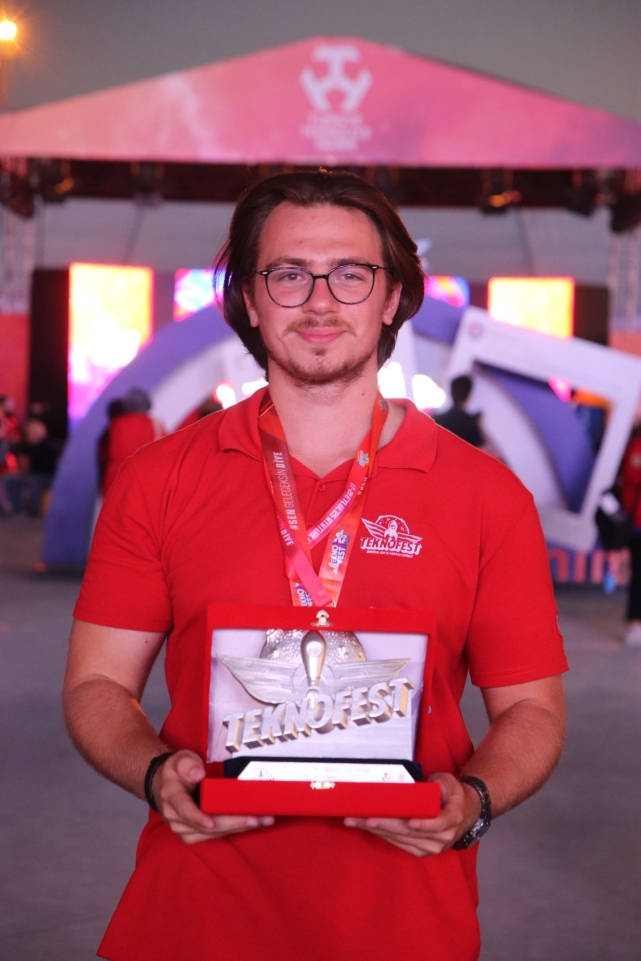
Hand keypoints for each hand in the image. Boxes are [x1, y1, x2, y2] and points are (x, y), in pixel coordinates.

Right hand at [152, 749, 273, 844]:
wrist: (165, 785)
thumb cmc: (176, 771)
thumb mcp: (179, 759)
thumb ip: (187, 764)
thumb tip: (198, 774)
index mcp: (172, 796)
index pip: (184, 809)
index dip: (198, 817)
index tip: (211, 822)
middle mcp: (176, 817)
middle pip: (205, 825)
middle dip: (232, 823)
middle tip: (255, 819)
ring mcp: (184, 829)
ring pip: (212, 833)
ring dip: (237, 828)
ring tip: (261, 820)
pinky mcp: (193, 834)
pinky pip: (214, 836)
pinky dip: (233, 830)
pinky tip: (250, 824)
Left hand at [343, 773, 479, 856]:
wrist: (461, 813)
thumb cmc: (452, 796)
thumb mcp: (451, 783)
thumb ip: (444, 784)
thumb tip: (437, 788)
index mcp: (453, 819)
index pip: (438, 824)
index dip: (424, 824)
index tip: (410, 822)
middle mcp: (442, 837)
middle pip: (410, 832)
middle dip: (385, 824)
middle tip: (365, 818)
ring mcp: (430, 847)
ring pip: (400, 838)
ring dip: (377, 829)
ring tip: (357, 820)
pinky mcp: (419, 850)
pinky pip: (398, 842)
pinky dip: (381, 834)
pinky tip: (366, 827)